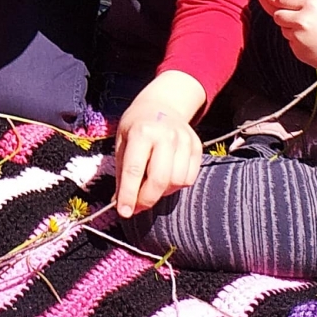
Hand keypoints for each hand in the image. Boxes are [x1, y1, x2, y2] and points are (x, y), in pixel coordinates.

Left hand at [113, 71, 205, 218]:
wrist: (162, 104)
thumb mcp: (121, 142)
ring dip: (162, 193)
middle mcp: (165, 136)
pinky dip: (176, 185)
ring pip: (177, 181)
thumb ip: (122, 173)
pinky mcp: (197, 147)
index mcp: (142, 132)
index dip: (129, 195)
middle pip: (159, 179)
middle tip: (137, 207)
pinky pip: (190, 178)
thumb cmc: (136, 126)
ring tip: (150, 186)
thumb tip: (120, 203)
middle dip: (147, 199)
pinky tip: (166, 178)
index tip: (124, 212)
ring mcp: (184, 140)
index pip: (134, 170)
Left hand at [270, 0, 316, 75]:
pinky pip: (291, 42)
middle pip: (278, 15)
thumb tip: (290, 4)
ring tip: (312, 32)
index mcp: (312, 4)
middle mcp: (302, 19)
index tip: (287, 5)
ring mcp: (298, 37)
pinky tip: (314, 42)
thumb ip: (309, 4)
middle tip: (297, 19)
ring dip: (292, 29)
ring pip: (284, 29)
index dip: (285, 2)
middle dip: (285, 16)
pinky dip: (298, 42)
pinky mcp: (298, 51)